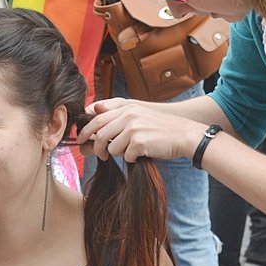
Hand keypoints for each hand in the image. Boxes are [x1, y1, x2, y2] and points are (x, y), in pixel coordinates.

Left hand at [77, 100, 205, 163]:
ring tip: (127, 152)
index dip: (86, 129)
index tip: (81, 138)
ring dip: (116, 154)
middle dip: (94, 146)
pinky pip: (125, 156)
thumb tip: (92, 121)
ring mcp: (133, 129)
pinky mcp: (139, 143)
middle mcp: (128, 115)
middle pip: (98, 133)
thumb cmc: (161, 128)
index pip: (97, 116)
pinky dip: (131, 158)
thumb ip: (118, 116)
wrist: (184, 135)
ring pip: (110, 147)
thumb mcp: (139, 115)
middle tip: (98, 155)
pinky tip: (142, 153)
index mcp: (127, 107)